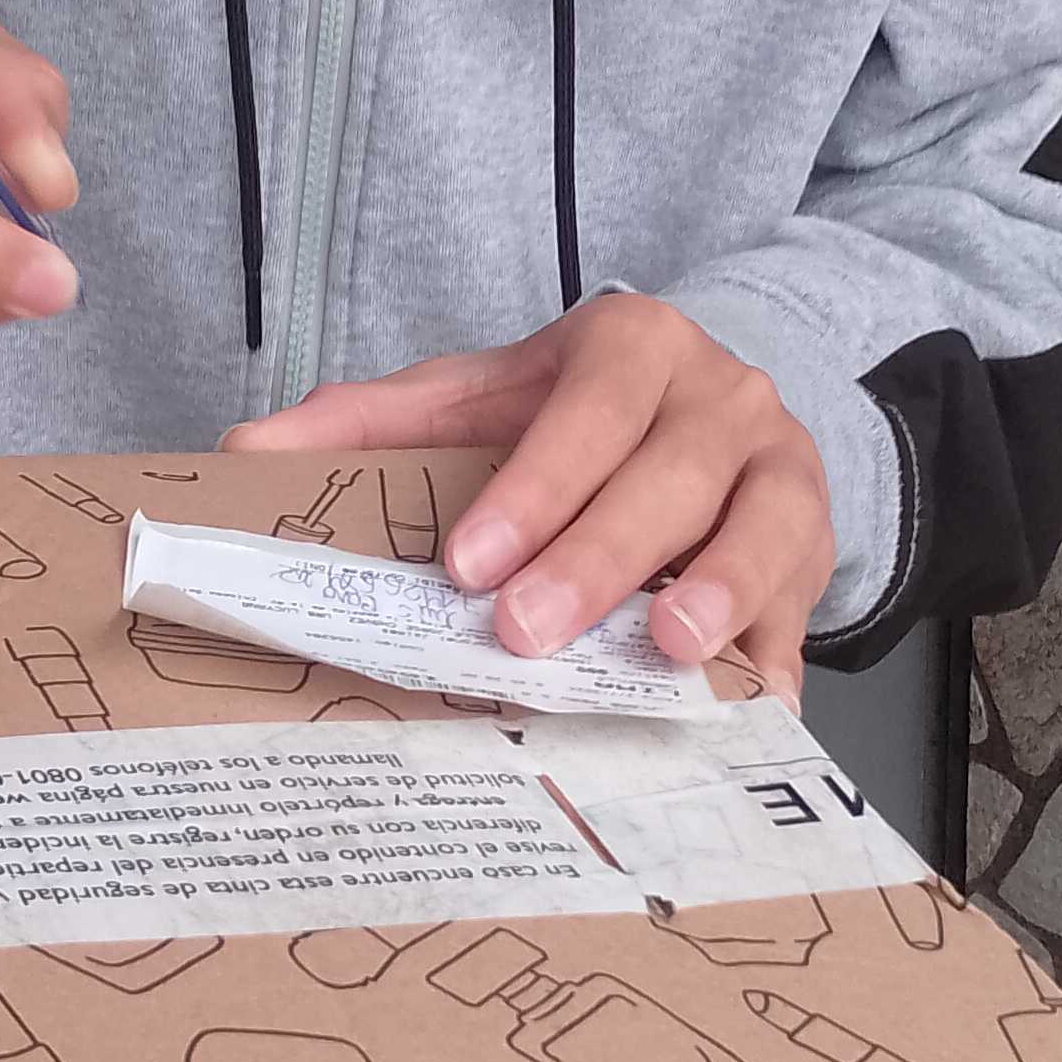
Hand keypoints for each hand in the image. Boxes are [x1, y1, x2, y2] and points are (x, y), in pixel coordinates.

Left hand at [229, 295, 834, 700]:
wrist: (711, 417)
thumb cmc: (578, 419)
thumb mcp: (480, 399)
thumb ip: (372, 423)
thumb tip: (245, 450)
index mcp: (635, 346)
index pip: (590, 408)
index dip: (534, 486)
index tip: (466, 563)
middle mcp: (724, 397)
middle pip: (672, 474)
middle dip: (599, 555)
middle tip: (524, 632)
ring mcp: (785, 472)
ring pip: (764, 529)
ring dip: (719, 592)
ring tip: (667, 653)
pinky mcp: (816, 554)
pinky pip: (803, 614)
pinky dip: (777, 665)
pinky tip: (745, 715)